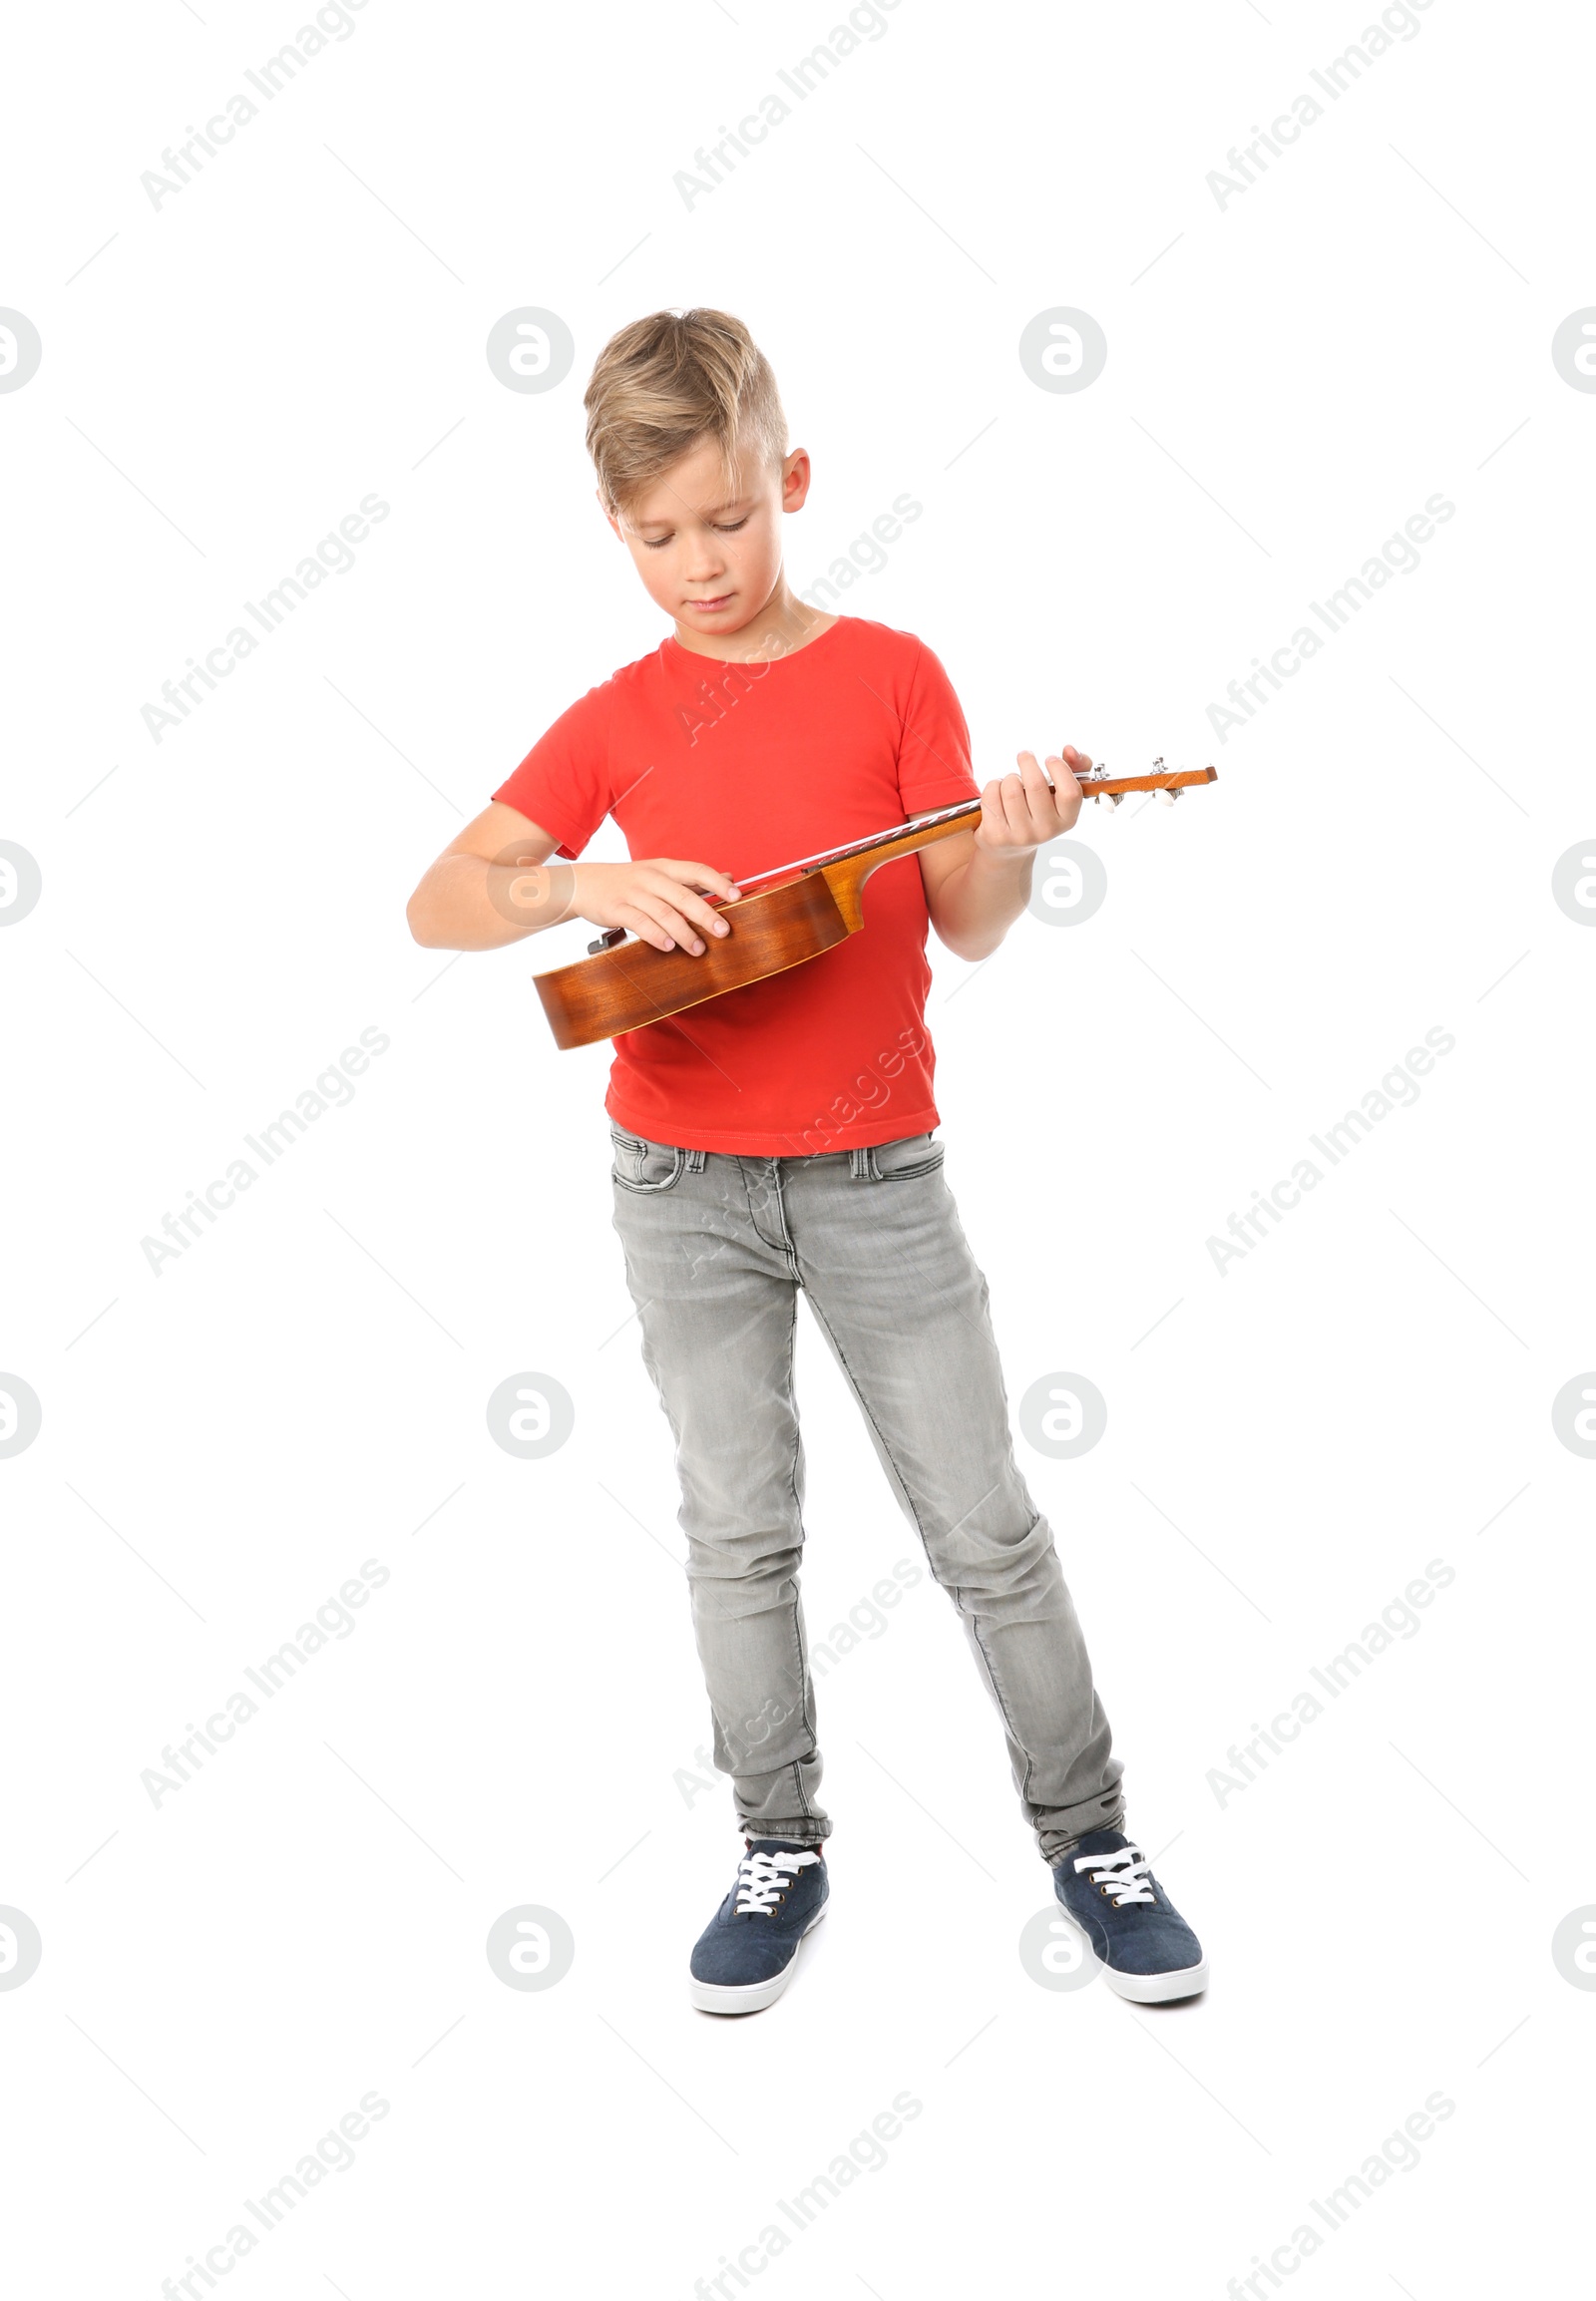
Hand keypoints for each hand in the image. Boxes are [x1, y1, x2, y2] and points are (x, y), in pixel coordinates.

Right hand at [571, 856, 741, 955]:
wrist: (583, 883)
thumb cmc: (628, 881)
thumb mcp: (660, 873)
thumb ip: (692, 879)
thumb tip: (728, 878)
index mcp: (665, 868)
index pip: (697, 870)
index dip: (717, 883)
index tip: (736, 896)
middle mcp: (651, 878)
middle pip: (683, 895)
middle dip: (706, 914)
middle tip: (723, 931)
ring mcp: (633, 893)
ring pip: (663, 912)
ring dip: (684, 932)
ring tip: (698, 949)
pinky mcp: (616, 909)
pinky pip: (639, 922)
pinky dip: (656, 935)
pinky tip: (669, 947)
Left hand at [972, 746, 1088, 856]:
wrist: (1011, 847)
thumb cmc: (1039, 810)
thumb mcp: (1061, 792)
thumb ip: (1076, 766)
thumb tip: (1070, 750)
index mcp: (1067, 819)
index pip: (1070, 792)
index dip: (1060, 770)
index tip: (1050, 758)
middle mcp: (1046, 830)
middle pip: (1036, 784)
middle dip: (1027, 762)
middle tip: (1025, 756)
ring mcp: (1021, 835)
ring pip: (1011, 788)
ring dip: (1009, 778)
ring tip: (1012, 782)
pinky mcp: (997, 834)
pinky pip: (991, 796)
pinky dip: (993, 786)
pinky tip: (998, 794)